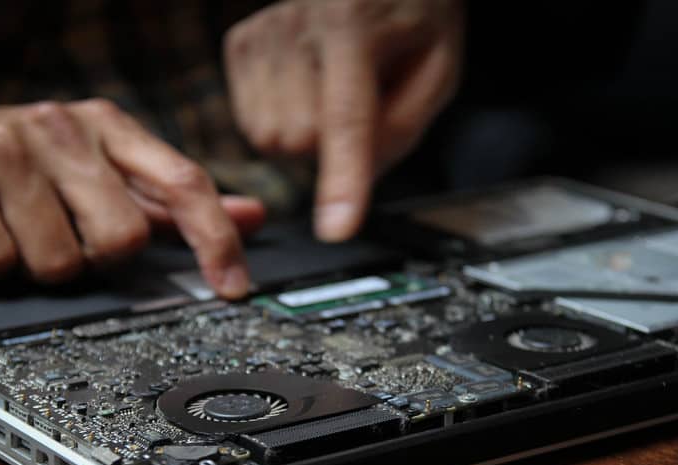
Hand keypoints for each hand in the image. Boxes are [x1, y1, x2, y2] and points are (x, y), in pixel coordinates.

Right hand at [0, 100, 264, 297]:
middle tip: (65, 240)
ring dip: (41, 268)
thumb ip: (169, 202)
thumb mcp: (95, 175)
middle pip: (123, 238)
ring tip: (16, 234)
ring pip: (61, 261)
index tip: (233, 287)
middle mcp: (61, 127)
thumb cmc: (13, 170)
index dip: (216, 240)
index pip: (184, 182)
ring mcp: (5, 146)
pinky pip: (0, 262)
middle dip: (98, 261)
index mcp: (107, 126)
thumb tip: (250, 217)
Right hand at [225, 0, 462, 241]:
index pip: (346, 119)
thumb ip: (403, 128)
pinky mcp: (239, 45)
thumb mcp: (438, 67)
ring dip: (306, 135)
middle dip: (333, 146)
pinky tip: (305, 86)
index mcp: (353, 22)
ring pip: (272, 140)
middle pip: (302, 140)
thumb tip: (358, 182)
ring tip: (331, 89)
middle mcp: (296, 24)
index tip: (337, 228)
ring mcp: (261, 33)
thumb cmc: (411, 13)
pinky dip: (282, 120)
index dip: (343, 180)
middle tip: (360, 104)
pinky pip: (254, 126)